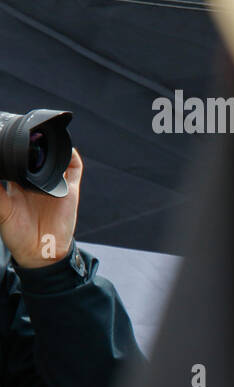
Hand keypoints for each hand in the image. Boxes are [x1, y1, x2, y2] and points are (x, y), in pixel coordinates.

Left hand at [0, 148, 81, 269]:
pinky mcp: (70, 189)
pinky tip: (67, 149)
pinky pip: (74, 168)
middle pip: (35, 157)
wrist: (42, 251)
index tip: (9, 140)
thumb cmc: (17, 234)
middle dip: (34, 146)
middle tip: (29, 135)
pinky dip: (72, 156)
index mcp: (16, 184)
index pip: (15, 161)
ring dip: (52, 148)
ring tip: (46, 138)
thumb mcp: (2, 210)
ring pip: (54, 159)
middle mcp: (35, 182)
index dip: (13, 150)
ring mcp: (54, 184)